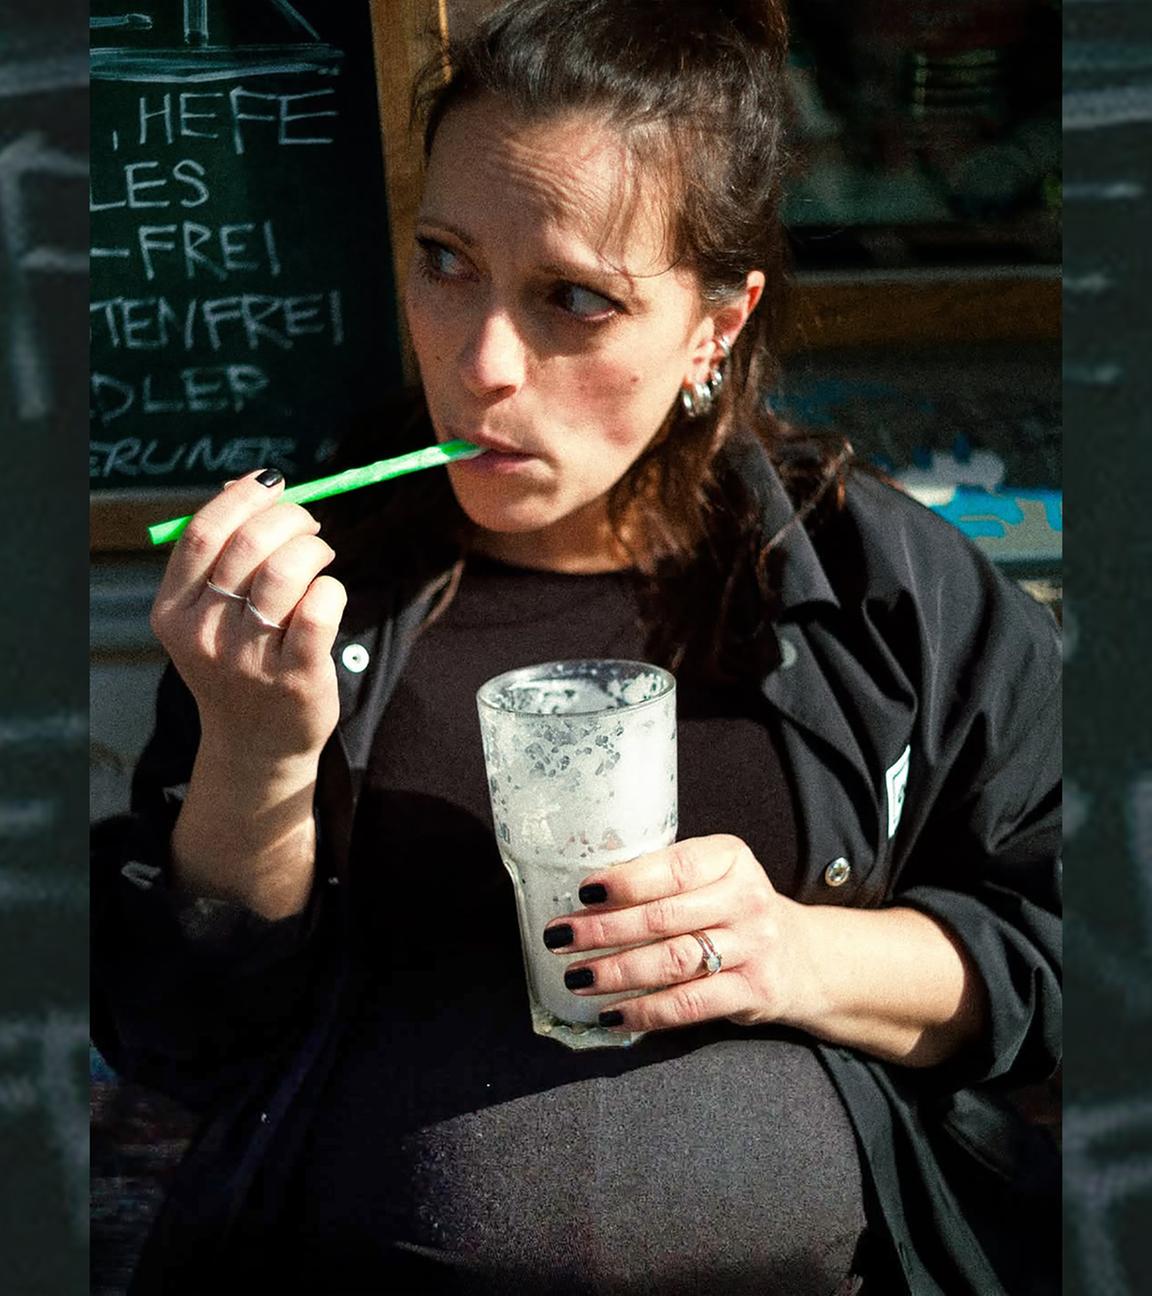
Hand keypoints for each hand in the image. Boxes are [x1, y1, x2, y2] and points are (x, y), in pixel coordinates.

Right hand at [150, 469, 346, 762]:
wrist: (256, 746)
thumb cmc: (240, 663)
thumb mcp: (211, 615)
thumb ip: (222, 555)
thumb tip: (249, 483)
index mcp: (174, 611)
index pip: (202, 534)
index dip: (243, 497)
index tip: (273, 481)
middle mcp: (205, 634)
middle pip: (248, 546)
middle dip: (289, 519)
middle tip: (309, 526)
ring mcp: (248, 659)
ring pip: (285, 572)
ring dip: (313, 549)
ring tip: (321, 556)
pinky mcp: (295, 677)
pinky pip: (320, 609)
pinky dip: (333, 588)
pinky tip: (330, 594)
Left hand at [543, 835, 816, 1035]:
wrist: (801, 955)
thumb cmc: (732, 909)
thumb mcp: (713, 876)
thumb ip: (666, 878)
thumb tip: (588, 895)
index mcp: (730, 858)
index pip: (674, 867)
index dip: (626, 881)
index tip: (584, 893)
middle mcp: (746, 899)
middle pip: (664, 917)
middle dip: (604, 930)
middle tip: (560, 938)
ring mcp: (753, 947)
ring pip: (673, 962)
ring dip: (617, 972)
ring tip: (576, 977)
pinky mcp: (753, 992)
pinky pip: (690, 1005)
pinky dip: (646, 1012)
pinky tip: (612, 1014)